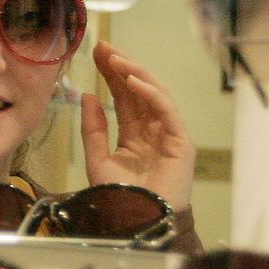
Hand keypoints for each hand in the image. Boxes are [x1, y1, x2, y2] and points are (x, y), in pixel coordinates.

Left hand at [80, 39, 195, 209]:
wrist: (136, 222)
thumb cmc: (119, 198)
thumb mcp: (97, 159)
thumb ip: (93, 128)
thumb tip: (87, 95)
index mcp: (134, 135)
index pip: (123, 97)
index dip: (111, 74)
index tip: (96, 53)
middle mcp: (153, 131)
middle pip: (138, 91)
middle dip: (121, 66)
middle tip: (104, 45)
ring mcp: (168, 135)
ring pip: (154, 95)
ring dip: (135, 73)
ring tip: (115, 57)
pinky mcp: (181, 142)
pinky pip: (166, 110)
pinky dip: (150, 93)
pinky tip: (132, 80)